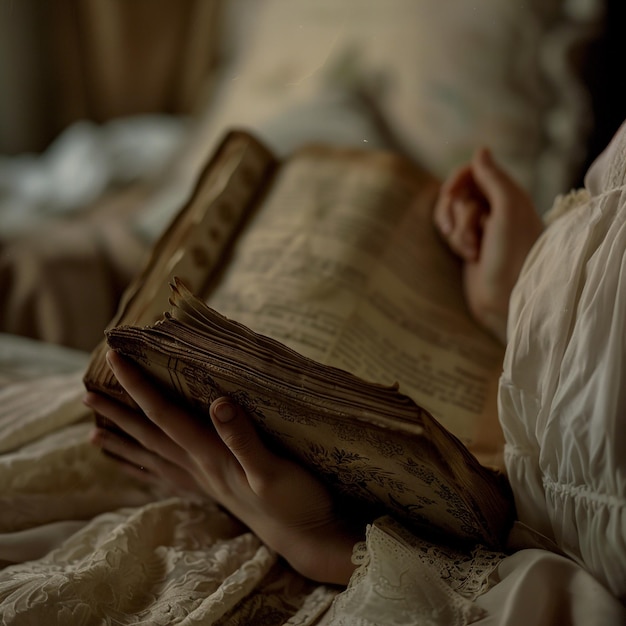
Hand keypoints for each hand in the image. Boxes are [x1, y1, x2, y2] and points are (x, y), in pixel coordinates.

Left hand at [84, 350, 359, 584]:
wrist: (306, 537)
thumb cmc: (295, 501)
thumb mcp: (273, 469)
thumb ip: (244, 438)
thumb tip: (219, 402)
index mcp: (211, 455)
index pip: (165, 415)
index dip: (138, 387)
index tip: (115, 360)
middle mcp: (200, 467)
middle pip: (149, 437)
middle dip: (118, 415)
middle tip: (87, 396)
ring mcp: (205, 481)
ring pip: (154, 458)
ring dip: (123, 444)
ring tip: (95, 436)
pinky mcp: (215, 490)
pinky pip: (169, 477)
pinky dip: (147, 469)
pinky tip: (140, 467)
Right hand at [433, 148, 542, 342]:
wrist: (506, 298)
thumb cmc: (512, 255)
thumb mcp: (508, 210)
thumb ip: (494, 178)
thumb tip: (479, 150)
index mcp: (509, 194)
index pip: (473, 170)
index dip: (456, 180)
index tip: (449, 195)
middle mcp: (495, 207)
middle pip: (457, 193)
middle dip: (457, 214)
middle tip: (470, 236)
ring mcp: (481, 227)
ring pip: (451, 214)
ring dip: (457, 232)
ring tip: (472, 252)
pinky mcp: (469, 244)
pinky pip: (450, 231)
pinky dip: (455, 242)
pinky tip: (470, 257)